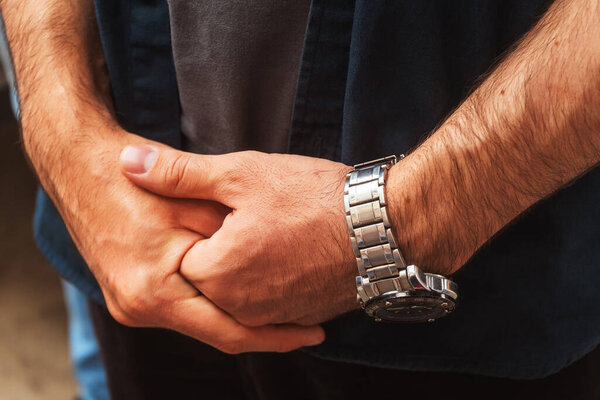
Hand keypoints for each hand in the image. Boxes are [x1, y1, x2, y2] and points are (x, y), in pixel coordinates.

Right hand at [28, 127, 323, 353]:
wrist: (78, 164)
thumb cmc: (134, 178)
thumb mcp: (194, 202)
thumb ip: (232, 237)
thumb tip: (276, 262)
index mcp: (153, 294)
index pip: (227, 332)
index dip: (275, 335)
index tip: (314, 332)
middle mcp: (137, 310)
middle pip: (214, 332)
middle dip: (263, 330)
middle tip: (308, 325)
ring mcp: (129, 305)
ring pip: (199, 320)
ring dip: (238, 314)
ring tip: (284, 309)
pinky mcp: (129, 294)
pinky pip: (182, 307)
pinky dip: (213, 302)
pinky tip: (241, 291)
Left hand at [120, 146, 359, 325]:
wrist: (382, 228)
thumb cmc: (313, 197)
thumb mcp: (242, 174)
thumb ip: (179, 174)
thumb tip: (127, 164)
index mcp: (216, 272)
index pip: (177, 254)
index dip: (195, 224)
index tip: (221, 205)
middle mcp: (239, 306)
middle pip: (206, 276)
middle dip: (217, 246)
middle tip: (251, 216)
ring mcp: (272, 316)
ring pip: (236, 291)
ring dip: (244, 265)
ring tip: (272, 232)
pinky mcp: (299, 318)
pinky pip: (267, 304)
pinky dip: (269, 280)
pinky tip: (287, 252)